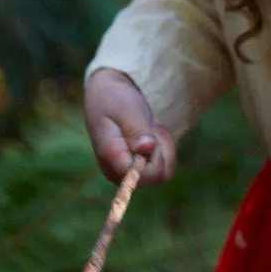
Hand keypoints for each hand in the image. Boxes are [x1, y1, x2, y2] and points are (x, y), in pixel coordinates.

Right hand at [84, 68, 177, 184]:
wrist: (106, 95)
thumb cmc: (114, 100)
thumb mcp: (126, 109)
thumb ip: (136, 129)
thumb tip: (147, 149)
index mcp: (111, 159)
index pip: (143, 174)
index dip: (155, 155)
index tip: (149, 132)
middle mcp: (118, 173)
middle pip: (157, 176)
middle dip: (162, 148)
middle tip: (150, 126)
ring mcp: (128, 174)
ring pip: (164, 173)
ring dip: (164, 147)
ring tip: (150, 128)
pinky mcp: (137, 171)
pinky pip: (163, 168)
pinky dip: (164, 149)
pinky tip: (152, 134)